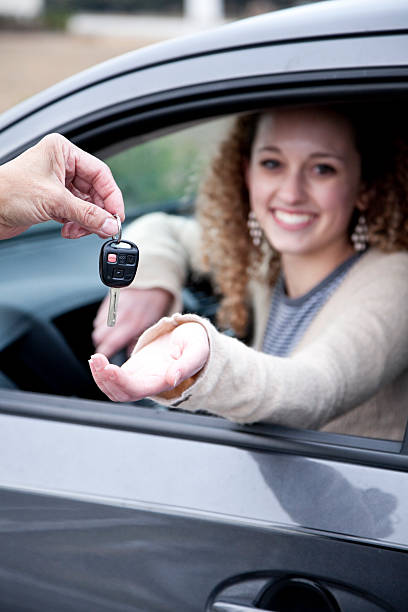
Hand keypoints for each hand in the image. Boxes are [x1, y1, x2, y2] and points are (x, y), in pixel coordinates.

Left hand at [0, 133, 123, 239]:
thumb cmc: (7, 192)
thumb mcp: (55, 202)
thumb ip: (87, 214)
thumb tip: (110, 223)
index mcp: (62, 151)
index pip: (99, 173)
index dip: (111, 196)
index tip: (116, 215)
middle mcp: (61, 165)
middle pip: (94, 191)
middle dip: (97, 212)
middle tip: (104, 228)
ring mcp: (57, 184)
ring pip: (86, 205)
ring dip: (86, 221)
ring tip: (81, 230)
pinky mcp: (52, 201)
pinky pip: (75, 213)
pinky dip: (76, 224)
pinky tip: (69, 230)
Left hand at [89, 322, 209, 401]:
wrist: (192, 338)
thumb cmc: (196, 344)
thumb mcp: (197, 350)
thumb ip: (186, 365)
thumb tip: (172, 379)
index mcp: (164, 382)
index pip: (137, 390)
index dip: (121, 383)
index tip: (110, 368)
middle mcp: (150, 384)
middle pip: (121, 394)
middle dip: (105, 380)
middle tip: (97, 360)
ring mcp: (140, 378)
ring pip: (114, 388)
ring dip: (101, 377)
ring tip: (95, 359)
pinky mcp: (133, 369)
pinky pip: (113, 378)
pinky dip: (102, 371)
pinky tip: (97, 359)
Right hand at [92, 287, 172, 357]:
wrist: (152, 282)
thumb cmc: (154, 303)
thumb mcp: (152, 324)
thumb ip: (139, 339)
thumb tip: (131, 353)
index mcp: (133, 324)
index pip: (111, 343)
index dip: (105, 352)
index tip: (105, 357)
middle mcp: (121, 316)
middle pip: (99, 336)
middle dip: (101, 343)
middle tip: (108, 346)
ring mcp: (113, 307)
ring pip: (97, 326)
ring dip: (101, 332)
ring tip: (111, 333)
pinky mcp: (108, 300)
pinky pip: (99, 315)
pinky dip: (102, 321)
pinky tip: (111, 321)